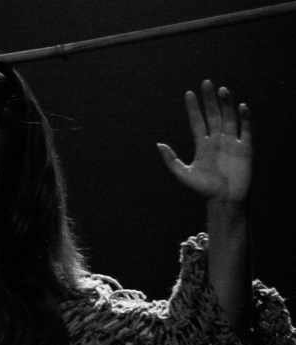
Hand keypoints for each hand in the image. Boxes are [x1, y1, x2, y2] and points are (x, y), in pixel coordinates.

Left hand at [157, 80, 251, 204]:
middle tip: (206, 83)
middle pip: (213, 115)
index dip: (193, 108)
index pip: (197, 121)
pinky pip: (246, 130)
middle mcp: (217, 140)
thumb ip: (171, 160)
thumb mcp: (183, 174)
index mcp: (203, 145)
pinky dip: (244, 118)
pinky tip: (240, 107)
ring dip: (226, 104)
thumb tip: (158, 144)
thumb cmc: (204, 189)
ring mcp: (231, 143)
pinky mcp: (245, 148)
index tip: (188, 93)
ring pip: (229, 118)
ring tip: (222, 90)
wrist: (225, 200)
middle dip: (209, 99)